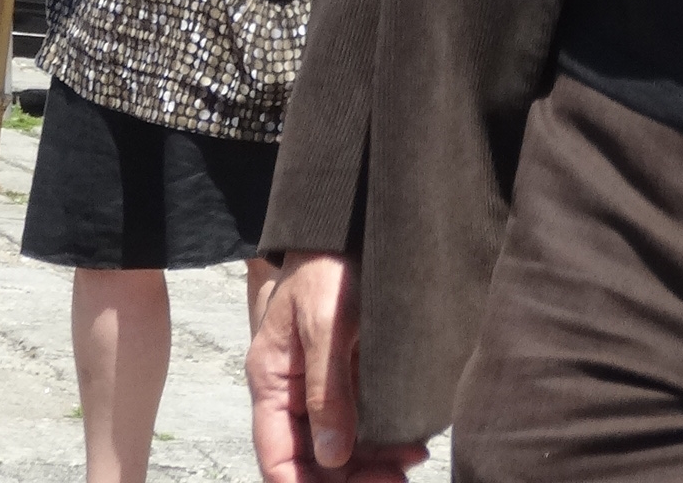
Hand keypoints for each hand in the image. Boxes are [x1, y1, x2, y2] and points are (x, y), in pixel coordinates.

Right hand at [247, 252, 425, 482]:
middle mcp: (292, 391)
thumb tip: (333, 456)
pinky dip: (381, 440)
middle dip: (349, 480)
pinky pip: (358, 422)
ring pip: (337, 446)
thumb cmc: (328, 265)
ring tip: (409, 468)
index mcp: (272, 382)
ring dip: (370, 465)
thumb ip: (328, 389)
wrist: (345, 224)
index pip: (277, 458)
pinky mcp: (346, 373)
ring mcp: (319, 384)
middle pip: (310, 459)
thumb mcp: (325, 323)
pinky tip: (410, 445)